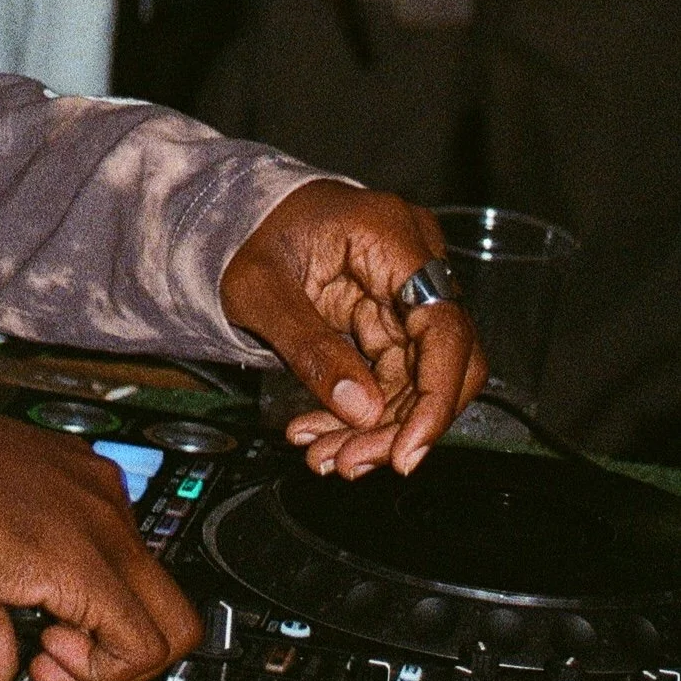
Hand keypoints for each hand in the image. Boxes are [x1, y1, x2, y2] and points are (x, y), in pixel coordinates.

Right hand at [0, 400, 199, 680]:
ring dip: (106, 676)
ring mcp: (100, 523)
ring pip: (168, 629)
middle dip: (114, 669)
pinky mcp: (82, 559)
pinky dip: (98, 677)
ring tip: (40, 669)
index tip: (41, 675)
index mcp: (76, 484)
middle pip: (163, 607)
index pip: (126, 580)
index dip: (90, 645)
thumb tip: (0, 677)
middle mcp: (101, 497)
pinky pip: (138, 644)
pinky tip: (41, 661)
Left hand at [220, 178, 487, 479]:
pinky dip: (360, 413)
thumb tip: (363, 412)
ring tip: (326, 455)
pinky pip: (391, 378)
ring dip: (375, 429)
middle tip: (350, 461)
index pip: (444, 327)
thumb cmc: (247, 235)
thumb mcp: (261, 290)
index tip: (406, 452)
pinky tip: (324, 434)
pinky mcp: (389, 319)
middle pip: (440, 363)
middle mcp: (414, 262)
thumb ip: (310, 348)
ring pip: (416, 381)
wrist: (237, 220)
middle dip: (399, 424)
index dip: (435, 398)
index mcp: (391, 236)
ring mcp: (405, 292)